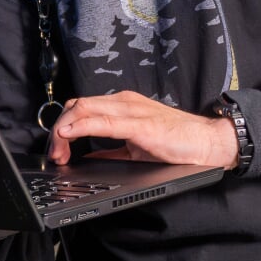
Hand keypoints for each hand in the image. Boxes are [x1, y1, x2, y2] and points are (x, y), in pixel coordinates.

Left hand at [48, 90, 238, 168]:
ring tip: (57, 150)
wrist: (206, 142)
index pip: (81, 108)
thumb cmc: (176, 142)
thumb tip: (86, 158)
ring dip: (64, 129)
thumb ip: (110, 151)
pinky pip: (104, 122)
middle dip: (57, 129)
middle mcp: (123, 102)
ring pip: (84, 108)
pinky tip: (69, 135)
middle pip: (76, 106)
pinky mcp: (140, 124)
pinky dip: (81, 126)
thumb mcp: (134, 148)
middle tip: (53, 153)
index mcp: (121, 106)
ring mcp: (131, 110)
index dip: (62, 127)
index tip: (56, 149)